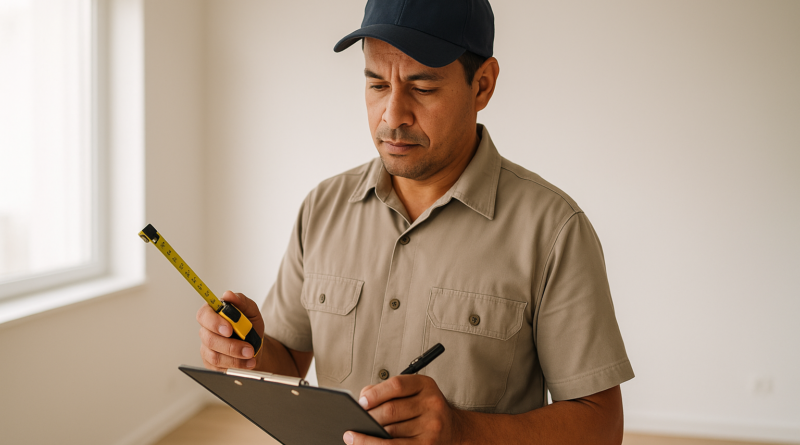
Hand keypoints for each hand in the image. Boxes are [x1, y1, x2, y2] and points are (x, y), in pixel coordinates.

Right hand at [197, 290, 264, 371]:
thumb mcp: (251, 311)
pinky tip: (247, 364)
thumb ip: (241, 301)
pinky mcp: (211, 364)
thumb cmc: (249, 327)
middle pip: (210, 339)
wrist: (255, 346)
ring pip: (215, 356)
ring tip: (251, 356)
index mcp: (213, 314)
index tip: (229, 329)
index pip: (204, 315)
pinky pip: (219, 368)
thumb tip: (228, 295)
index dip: (214, 323)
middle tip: (249, 348)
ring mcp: (207, 348)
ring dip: (236, 358)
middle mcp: (206, 331)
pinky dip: (236, 366)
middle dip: (231, 345)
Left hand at [343, 375, 464, 443]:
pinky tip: (361, 444)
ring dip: (369, 434)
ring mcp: (431, 427)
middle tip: (354, 421)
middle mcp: (432, 404)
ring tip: (353, 436)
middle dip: (369, 417)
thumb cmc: (425, 409)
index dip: (375, 394)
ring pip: (391, 432)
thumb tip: (362, 400)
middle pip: (391, 410)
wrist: (455, 430)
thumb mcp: (413, 392)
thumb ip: (388, 391)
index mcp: (426, 385)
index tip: (361, 402)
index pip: (397, 386)